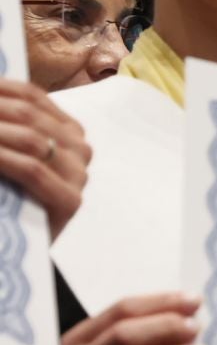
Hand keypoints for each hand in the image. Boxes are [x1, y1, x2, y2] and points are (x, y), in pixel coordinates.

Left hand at [0, 78, 90, 238]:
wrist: (18, 249)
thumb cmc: (6, 195)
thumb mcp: (4, 152)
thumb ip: (2, 126)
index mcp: (67, 130)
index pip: (31, 95)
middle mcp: (79, 149)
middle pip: (28, 114)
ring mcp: (78, 175)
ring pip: (30, 138)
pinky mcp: (70, 201)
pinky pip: (32, 169)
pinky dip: (2, 158)